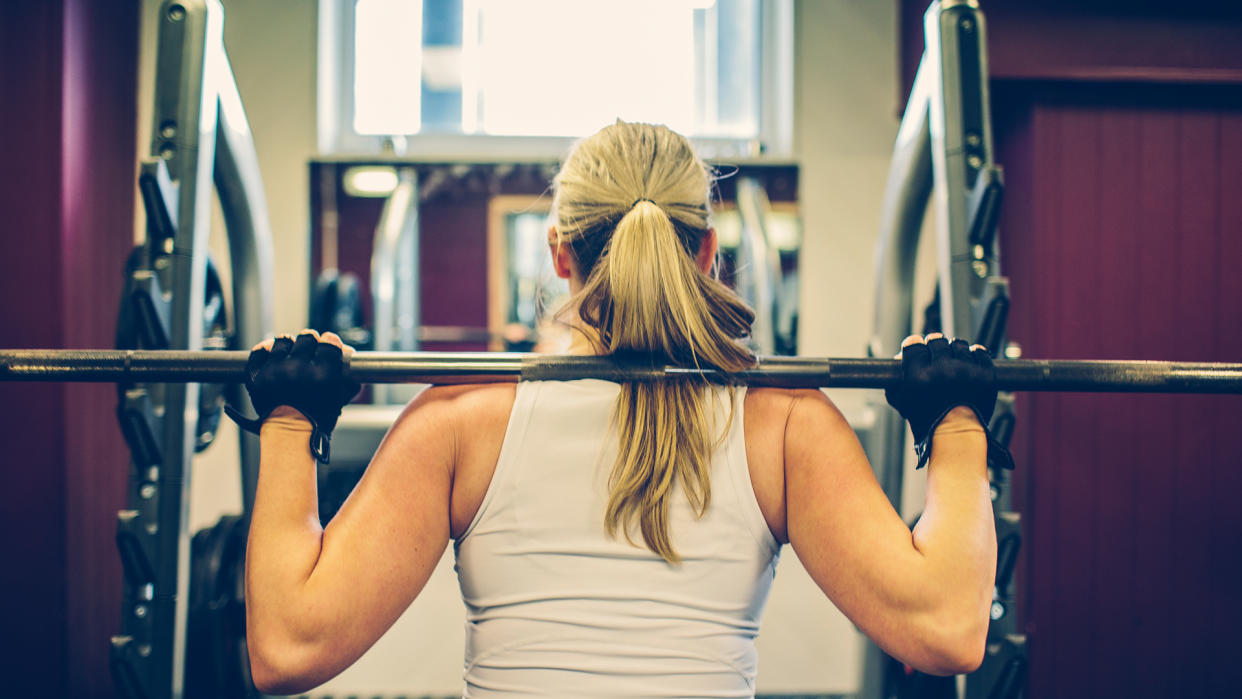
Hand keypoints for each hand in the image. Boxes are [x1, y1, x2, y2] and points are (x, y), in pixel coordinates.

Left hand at [224, 330, 360, 463]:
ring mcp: (275, 372)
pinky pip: (260, 351)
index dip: (330, 342)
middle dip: (310, 343)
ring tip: (290, 355)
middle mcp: (298, 370)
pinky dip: (266, 351)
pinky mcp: (257, 376)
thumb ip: (348, 375)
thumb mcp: (340, 398)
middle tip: (309, 351)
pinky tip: (273, 355)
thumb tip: (348, 352)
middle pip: (307, 337)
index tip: (328, 345)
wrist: (290, 434)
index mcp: (322, 375)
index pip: (329, 341)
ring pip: (283, 341)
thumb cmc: (318, 419)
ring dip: (289, 346)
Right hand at [885, 333, 1012, 469]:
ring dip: (954, 351)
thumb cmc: (927, 421)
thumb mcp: (901, 402)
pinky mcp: (986, 374)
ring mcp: (967, 371)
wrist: (957, 435)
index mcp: (919, 376)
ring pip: (959, 344)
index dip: (915, 346)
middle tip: (936, 359)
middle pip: (936, 340)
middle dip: (934, 349)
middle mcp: (943, 370)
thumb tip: (898, 359)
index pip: (914, 344)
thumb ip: (894, 380)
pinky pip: (980, 352)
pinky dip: (974, 356)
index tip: (918, 351)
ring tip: (954, 363)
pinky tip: (969, 365)